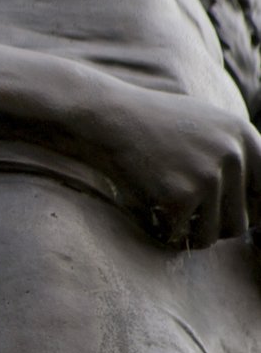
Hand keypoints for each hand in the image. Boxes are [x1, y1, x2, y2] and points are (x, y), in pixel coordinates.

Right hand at [87, 86, 260, 249]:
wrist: (107, 116)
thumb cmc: (152, 123)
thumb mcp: (206, 124)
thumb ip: (235, 152)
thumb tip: (256, 207)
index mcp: (244, 137)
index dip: (250, 213)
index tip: (226, 216)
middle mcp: (233, 155)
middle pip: (241, 222)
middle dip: (214, 227)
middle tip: (188, 217)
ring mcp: (207, 175)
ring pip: (215, 235)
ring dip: (191, 234)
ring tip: (170, 217)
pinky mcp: (179, 195)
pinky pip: (181, 236)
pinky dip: (163, 231)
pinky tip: (150, 211)